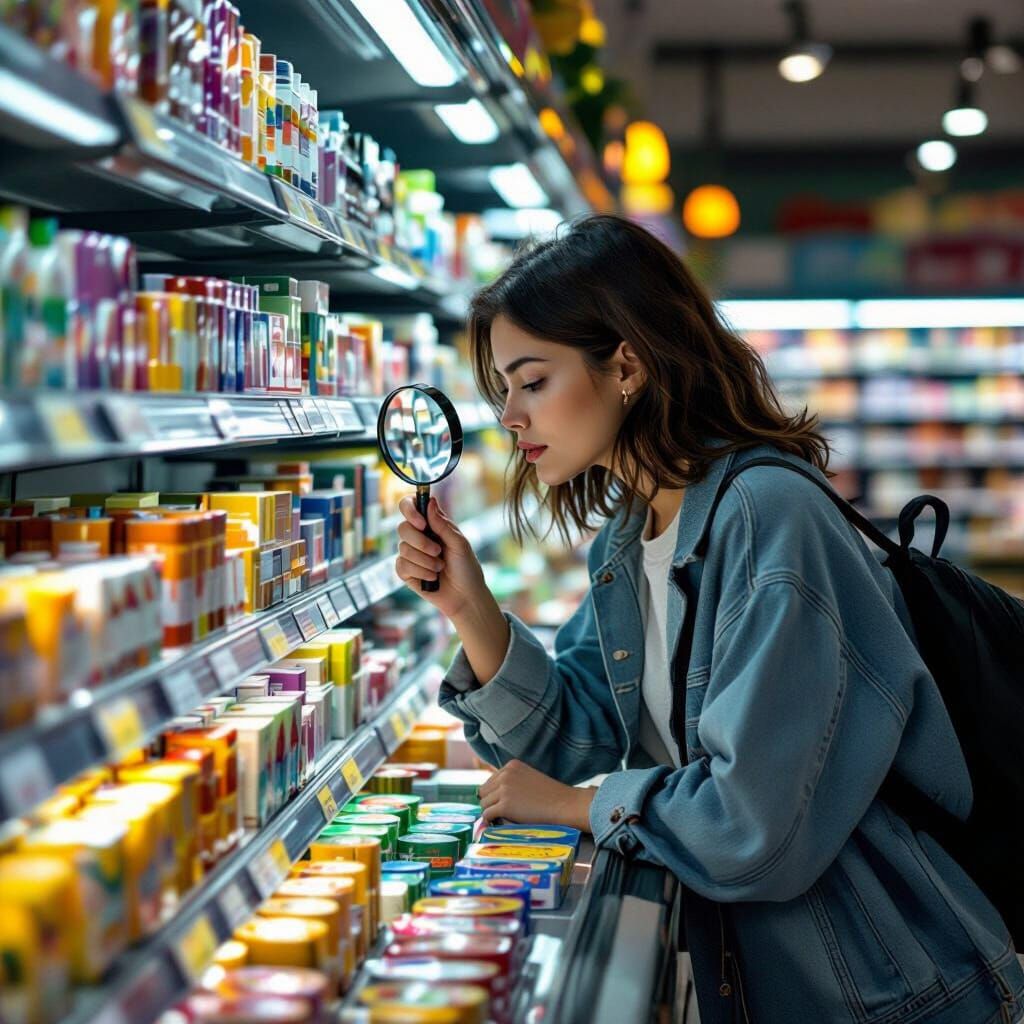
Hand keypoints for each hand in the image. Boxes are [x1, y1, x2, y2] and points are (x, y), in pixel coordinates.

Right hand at [395, 495, 487, 620]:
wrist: (465, 596)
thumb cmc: (466, 568)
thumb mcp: (459, 543)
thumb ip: (443, 524)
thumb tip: (430, 502)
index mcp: (432, 525)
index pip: (410, 506)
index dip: (410, 510)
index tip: (421, 524)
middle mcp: (419, 537)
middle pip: (403, 528)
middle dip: (421, 542)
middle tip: (438, 551)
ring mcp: (410, 554)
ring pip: (403, 548)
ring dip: (425, 560)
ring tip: (440, 568)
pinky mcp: (406, 571)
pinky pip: (401, 565)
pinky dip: (420, 572)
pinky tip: (432, 578)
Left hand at [477, 759, 596, 832]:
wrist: (565, 804)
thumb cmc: (551, 796)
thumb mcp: (528, 779)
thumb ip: (512, 781)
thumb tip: (493, 795)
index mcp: (511, 766)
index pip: (490, 781)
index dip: (494, 795)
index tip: (502, 804)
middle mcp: (505, 774)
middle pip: (483, 792)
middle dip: (490, 803)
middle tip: (501, 814)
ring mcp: (504, 789)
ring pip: (483, 803)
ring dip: (491, 812)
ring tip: (504, 818)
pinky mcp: (505, 805)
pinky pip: (487, 814)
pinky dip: (491, 821)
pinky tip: (499, 823)